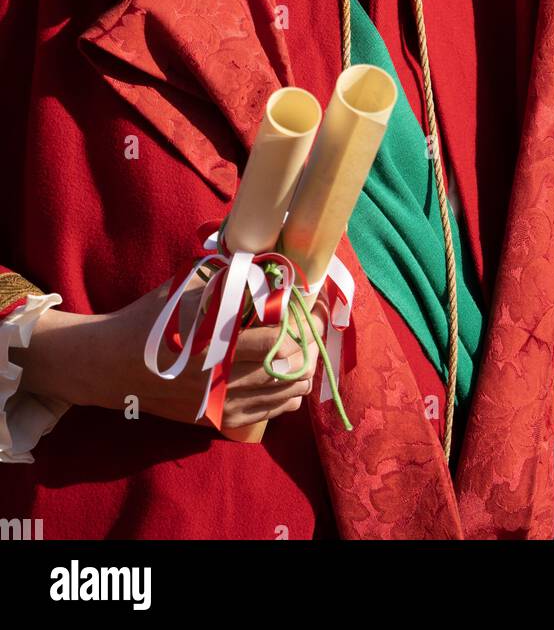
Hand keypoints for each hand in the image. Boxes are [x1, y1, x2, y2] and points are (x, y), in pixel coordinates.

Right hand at [13, 276, 327, 429]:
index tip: (308, 304)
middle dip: (305, 347)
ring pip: (279, 395)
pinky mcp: (211, 419)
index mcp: (214, 338)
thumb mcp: (188, 288)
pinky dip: (282, 401)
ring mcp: (216, 401)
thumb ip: (229, 278)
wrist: (110, 363)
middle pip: (284, 366)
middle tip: (312, 330)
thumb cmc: (152, 317)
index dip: (298, 318)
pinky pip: (261, 414)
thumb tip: (269, 265)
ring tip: (307, 359)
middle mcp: (218, 374)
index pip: (275, 333)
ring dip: (299, 376)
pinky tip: (289, 386)